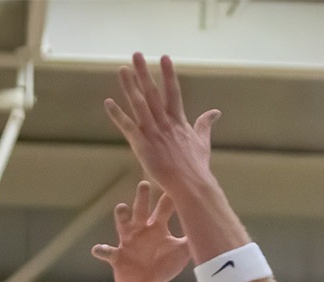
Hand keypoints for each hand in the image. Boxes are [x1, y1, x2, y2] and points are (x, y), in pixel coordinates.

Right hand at [92, 180, 190, 281]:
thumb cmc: (163, 265)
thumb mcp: (181, 253)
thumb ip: (195, 240)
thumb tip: (215, 230)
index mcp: (156, 226)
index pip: (163, 207)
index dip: (169, 197)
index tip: (175, 182)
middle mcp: (141, 228)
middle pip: (141, 208)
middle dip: (142, 197)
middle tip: (145, 184)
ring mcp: (127, 240)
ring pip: (122, 222)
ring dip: (121, 215)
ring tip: (121, 208)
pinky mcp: (117, 256)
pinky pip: (107, 251)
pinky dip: (102, 250)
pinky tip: (98, 249)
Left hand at [106, 53, 219, 192]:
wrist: (191, 186)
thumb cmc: (197, 167)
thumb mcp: (203, 143)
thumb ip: (205, 125)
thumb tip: (215, 112)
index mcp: (179, 122)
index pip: (173, 93)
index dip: (168, 74)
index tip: (164, 57)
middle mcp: (166, 124)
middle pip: (153, 93)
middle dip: (144, 73)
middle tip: (136, 55)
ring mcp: (154, 134)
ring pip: (140, 105)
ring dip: (130, 86)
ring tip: (122, 69)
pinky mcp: (143, 146)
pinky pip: (128, 127)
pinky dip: (118, 115)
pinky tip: (108, 102)